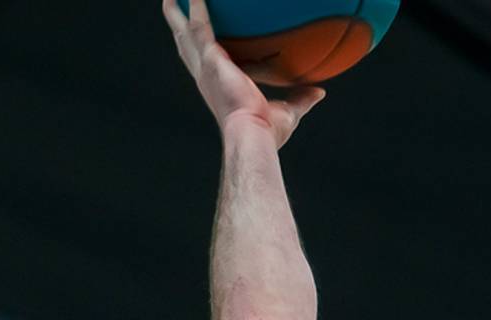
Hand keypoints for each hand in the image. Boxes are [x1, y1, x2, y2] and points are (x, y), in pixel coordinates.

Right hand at [162, 0, 323, 147]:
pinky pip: (200, 26)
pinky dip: (196, 7)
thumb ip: (301, 98)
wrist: (253, 136)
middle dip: (178, 22)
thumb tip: (319, 92)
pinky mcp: (211, 59)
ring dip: (177, 11)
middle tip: (171, 3)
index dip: (198, 48)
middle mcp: (205, 76)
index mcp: (217, 86)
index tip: (197, 35)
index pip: (204, 61)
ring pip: (185, 32)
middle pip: (185, 44)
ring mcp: (205, 67)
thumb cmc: (266, 132)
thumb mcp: (288, 111)